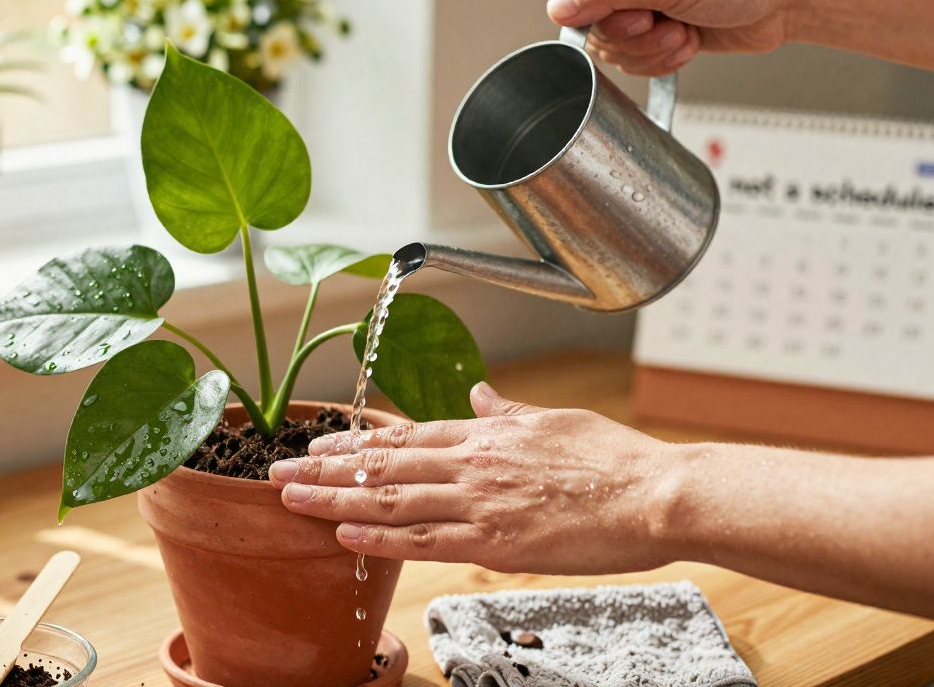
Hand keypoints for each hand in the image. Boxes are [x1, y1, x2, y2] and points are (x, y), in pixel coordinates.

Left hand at [267, 383, 678, 574]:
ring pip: (391, 500)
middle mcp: (472, 462)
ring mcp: (479, 501)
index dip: (356, 441)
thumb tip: (479, 392)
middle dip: (325, 467)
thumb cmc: (612, 458)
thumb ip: (507, 411)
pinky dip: (378, 538)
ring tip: (290, 498)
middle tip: (277, 470)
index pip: (405, 436)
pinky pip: (423, 541)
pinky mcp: (495, 540)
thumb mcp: (553, 420)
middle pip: (384, 464)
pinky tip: (342, 534)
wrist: (655, 493)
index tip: (319, 443)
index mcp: (486, 433)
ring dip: (333, 498)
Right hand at [547, 0, 797, 75]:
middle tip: (667, 24)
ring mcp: (646, 9)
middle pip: (598, 32)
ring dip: (654, 53)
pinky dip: (664, 62)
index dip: (605, 21)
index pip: (579, 1)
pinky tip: (688, 42)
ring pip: (619, 52)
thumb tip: (559, 7)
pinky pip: (640, 63)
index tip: (640, 19)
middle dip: (637, 40)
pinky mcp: (661, 33)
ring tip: (684, 32)